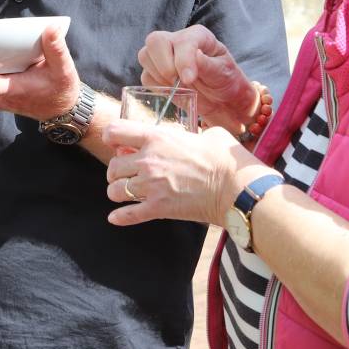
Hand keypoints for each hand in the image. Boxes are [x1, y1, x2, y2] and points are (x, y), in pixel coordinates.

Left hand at [102, 119, 260, 226]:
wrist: (236, 188)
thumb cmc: (226, 159)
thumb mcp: (209, 134)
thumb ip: (194, 133)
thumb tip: (198, 136)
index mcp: (157, 138)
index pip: (115, 131)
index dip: (111, 137)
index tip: (116, 143)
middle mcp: (148, 161)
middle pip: (112, 166)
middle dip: (117, 170)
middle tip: (126, 173)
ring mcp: (151, 187)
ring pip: (115, 191)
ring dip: (118, 192)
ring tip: (127, 192)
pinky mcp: (158, 209)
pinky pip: (128, 215)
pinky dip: (120, 217)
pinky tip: (116, 217)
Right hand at [138, 26, 257, 132]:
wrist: (220, 98)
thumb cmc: (224, 80)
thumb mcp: (223, 72)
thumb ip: (209, 65)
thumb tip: (195, 56)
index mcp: (197, 36)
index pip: (183, 41)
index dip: (183, 60)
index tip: (188, 79)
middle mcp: (176, 41)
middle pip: (155, 41)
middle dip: (164, 65)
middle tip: (179, 82)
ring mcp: (162, 55)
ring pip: (145, 56)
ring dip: (160, 76)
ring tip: (180, 87)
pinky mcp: (154, 72)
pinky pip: (145, 77)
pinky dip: (157, 86)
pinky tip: (173, 91)